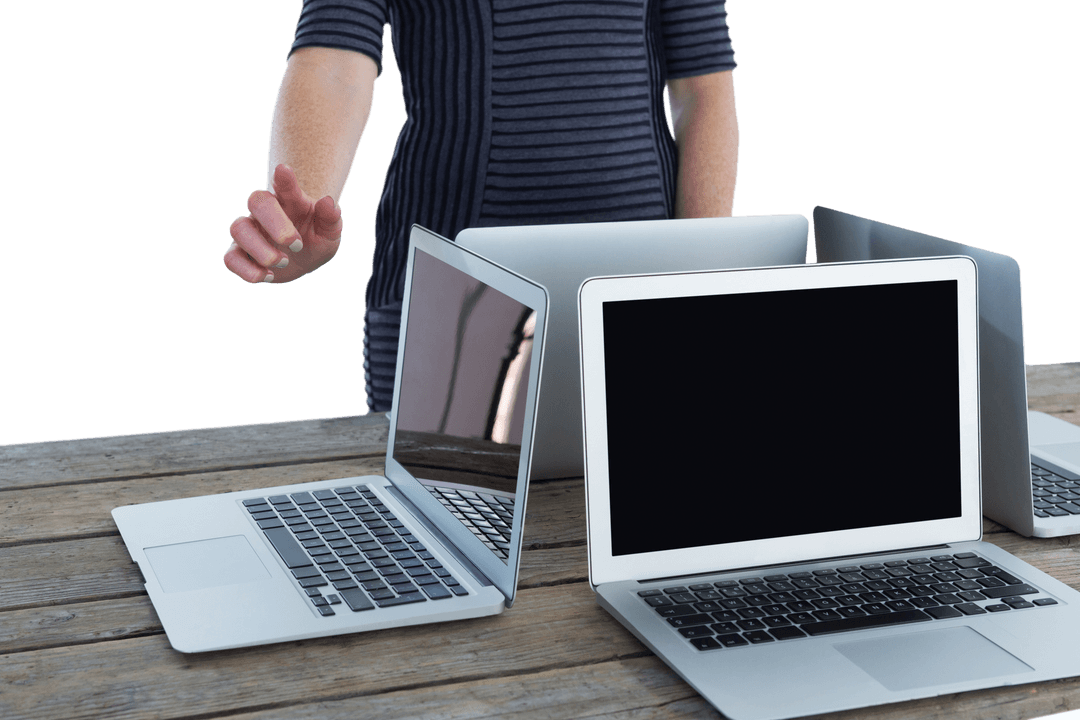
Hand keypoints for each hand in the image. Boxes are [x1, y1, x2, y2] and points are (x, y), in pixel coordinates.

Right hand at [224, 164, 343, 282]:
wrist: (304, 260)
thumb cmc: (316, 238)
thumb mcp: (330, 232)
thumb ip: (330, 217)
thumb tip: (327, 202)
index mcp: (289, 201)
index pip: (283, 184)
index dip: (282, 178)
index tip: (283, 171)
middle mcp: (265, 213)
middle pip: (256, 201)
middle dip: (275, 223)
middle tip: (296, 244)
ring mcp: (250, 232)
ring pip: (238, 229)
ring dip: (262, 250)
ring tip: (284, 263)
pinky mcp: (241, 253)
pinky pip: (230, 258)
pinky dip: (247, 270)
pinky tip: (268, 275)